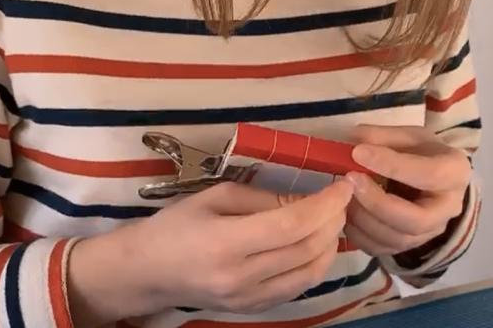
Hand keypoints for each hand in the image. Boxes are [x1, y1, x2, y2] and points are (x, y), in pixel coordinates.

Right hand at [68, 179, 353, 323]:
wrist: (148, 271)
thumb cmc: (177, 223)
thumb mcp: (215, 196)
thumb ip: (262, 199)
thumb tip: (305, 200)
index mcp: (226, 243)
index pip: (290, 225)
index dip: (324, 203)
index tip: (343, 183)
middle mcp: (241, 277)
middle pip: (306, 249)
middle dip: (334, 219)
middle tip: (343, 196)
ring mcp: (249, 300)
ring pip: (309, 273)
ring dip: (331, 242)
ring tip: (334, 216)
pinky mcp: (254, 310)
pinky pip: (298, 287)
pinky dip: (317, 262)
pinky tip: (318, 242)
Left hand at [344, 125, 470, 257]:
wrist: (432, 175)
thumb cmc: (422, 151)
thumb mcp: (409, 135)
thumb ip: (384, 136)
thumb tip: (356, 142)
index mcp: (455, 173)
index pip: (428, 174)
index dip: (392, 165)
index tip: (358, 152)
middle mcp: (448, 209)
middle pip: (415, 220)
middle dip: (378, 203)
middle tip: (351, 180)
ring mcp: (430, 232)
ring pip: (398, 239)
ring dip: (365, 219)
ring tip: (344, 195)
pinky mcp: (410, 245)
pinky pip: (384, 250)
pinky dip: (360, 235)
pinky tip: (345, 213)